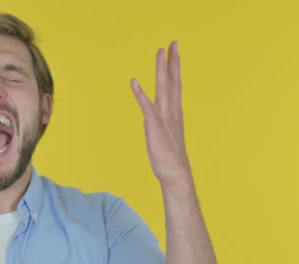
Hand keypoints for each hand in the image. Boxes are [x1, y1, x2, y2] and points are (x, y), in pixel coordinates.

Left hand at [131, 41, 191, 186]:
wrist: (175, 173)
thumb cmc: (171, 158)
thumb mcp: (168, 136)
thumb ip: (165, 124)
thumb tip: (159, 119)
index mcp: (175, 113)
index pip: (176, 86)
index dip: (175, 69)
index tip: (176, 53)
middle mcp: (172, 112)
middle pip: (173, 81)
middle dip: (172, 62)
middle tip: (173, 43)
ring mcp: (164, 118)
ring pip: (163, 88)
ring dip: (160, 69)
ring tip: (160, 52)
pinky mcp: (154, 126)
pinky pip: (146, 106)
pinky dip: (140, 94)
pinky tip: (134, 82)